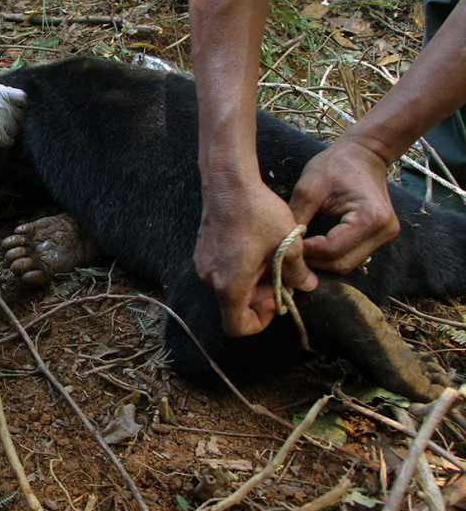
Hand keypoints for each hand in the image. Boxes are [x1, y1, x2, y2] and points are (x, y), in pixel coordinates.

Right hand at [0, 83, 25, 152]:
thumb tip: (15, 97)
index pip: (21, 97)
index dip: (20, 105)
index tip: (16, 110)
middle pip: (19, 115)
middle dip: (14, 121)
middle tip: (5, 124)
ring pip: (15, 129)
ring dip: (10, 132)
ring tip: (0, 133)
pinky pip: (8, 141)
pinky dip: (5, 143)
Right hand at [194, 177, 318, 336]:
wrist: (229, 183)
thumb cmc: (257, 213)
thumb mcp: (288, 244)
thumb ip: (298, 272)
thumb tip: (308, 285)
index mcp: (230, 284)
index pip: (237, 327)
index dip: (259, 323)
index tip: (274, 302)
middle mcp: (211, 279)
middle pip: (236, 305)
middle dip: (261, 296)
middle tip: (282, 275)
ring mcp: (204, 265)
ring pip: (230, 287)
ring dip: (252, 280)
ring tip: (271, 257)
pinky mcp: (203, 251)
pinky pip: (223, 271)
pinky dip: (241, 268)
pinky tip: (256, 246)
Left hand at [289, 141, 399, 272]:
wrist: (363, 154)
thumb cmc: (335, 165)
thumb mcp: (309, 188)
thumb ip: (297, 217)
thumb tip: (281, 244)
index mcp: (370, 217)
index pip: (331, 250)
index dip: (305, 252)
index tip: (284, 245)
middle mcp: (384, 231)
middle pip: (341, 264)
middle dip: (312, 261)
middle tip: (288, 252)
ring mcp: (386, 235)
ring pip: (346, 264)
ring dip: (321, 261)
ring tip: (299, 250)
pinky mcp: (380, 236)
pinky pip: (351, 255)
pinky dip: (331, 255)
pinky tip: (313, 246)